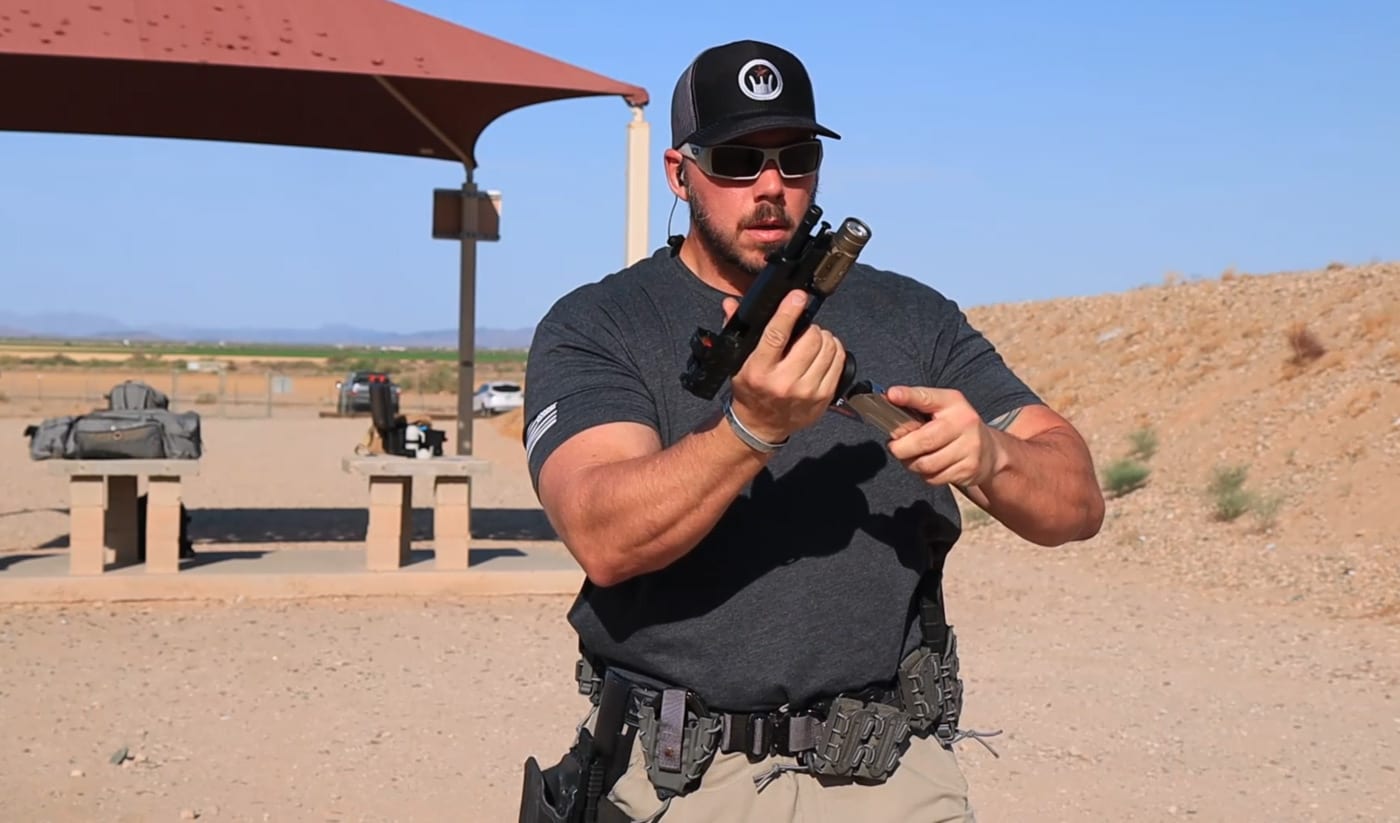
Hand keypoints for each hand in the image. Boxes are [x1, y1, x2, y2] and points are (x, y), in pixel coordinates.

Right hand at [723, 290, 846, 443]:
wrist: (761, 425)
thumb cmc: (750, 390)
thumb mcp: (737, 362)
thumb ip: (734, 329)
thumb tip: (731, 303)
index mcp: (758, 370)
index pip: (776, 335)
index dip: (789, 311)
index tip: (797, 296)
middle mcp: (783, 382)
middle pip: (810, 339)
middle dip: (810, 327)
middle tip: (805, 330)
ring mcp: (806, 392)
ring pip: (827, 348)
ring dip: (823, 338)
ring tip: (815, 340)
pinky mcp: (823, 398)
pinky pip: (838, 363)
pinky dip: (834, 350)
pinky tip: (825, 352)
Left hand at [884, 386, 1006, 487]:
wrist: (990, 451)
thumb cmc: (956, 426)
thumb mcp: (941, 407)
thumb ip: (917, 406)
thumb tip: (889, 401)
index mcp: (952, 402)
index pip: (927, 397)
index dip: (908, 396)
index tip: (893, 394)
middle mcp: (964, 423)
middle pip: (922, 441)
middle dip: (900, 448)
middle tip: (895, 447)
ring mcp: (969, 448)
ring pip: (925, 464)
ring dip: (910, 463)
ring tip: (911, 457)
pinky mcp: (968, 469)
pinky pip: (934, 478)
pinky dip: (924, 475)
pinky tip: (928, 466)